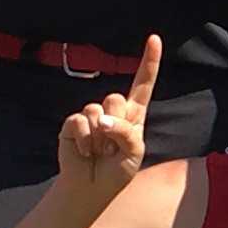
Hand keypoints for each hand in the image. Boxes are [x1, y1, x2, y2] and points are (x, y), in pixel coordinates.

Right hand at [59, 38, 162, 195]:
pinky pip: (79, 121)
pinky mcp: (73, 123)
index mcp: (133, 115)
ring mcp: (92, 116)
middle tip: (111, 147)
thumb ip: (126, 132)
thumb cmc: (116, 171)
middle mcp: (113, 111)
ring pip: (98, 110)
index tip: (154, 38)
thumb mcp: (134, 152)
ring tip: (98, 152)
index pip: (143, 84)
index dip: (149, 61)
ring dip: (100, 138)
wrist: (90, 189)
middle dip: (116, 124)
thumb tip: (101, 120)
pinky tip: (84, 152)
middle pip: (116, 98)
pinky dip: (84, 140)